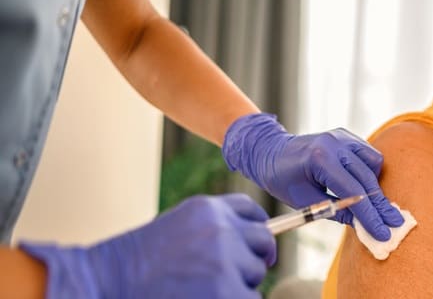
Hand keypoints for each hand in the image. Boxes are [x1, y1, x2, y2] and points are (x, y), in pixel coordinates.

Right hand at [20, 194, 274, 298]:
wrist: (103, 284)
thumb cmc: (136, 265)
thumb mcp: (176, 230)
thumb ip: (212, 230)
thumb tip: (258, 248)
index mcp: (207, 209)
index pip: (252, 211)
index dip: (255, 230)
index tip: (254, 247)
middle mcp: (220, 228)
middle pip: (263, 241)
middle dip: (253, 260)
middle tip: (232, 277)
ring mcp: (224, 259)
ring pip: (255, 276)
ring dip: (238, 287)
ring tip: (200, 291)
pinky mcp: (226, 291)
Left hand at [222, 113, 403, 240]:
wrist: (271, 152)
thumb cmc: (283, 180)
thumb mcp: (306, 201)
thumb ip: (337, 211)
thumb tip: (364, 226)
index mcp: (320, 159)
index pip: (353, 191)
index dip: (370, 215)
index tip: (383, 232)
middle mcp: (335, 143)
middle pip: (367, 178)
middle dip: (380, 205)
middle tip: (393, 224)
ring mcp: (342, 137)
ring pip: (374, 163)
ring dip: (376, 185)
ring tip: (372, 204)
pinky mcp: (346, 136)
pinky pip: (368, 154)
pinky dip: (370, 171)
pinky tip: (363, 185)